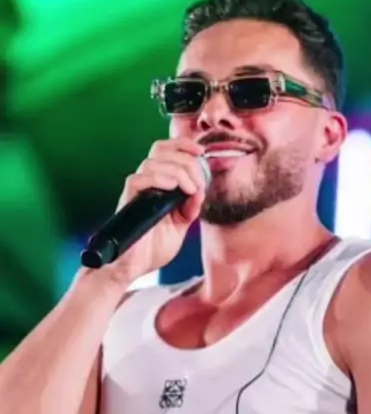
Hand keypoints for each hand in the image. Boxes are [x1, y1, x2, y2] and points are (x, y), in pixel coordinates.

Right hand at [98, 137, 207, 285]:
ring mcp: (136, 192)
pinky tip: (172, 188)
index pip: (165, 151)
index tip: (201, 151)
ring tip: (189, 190)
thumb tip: (200, 191)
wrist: (133, 268)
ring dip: (178, 172)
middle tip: (197, 182)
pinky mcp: (128, 202)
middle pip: (160, 151)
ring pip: (152, 163)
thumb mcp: (181, 226)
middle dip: (186, 160)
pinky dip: (159, 179)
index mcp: (157, 185)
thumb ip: (190, 208)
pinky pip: (138, 180)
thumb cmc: (151, 249)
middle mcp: (145, 184)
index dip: (182, 145)